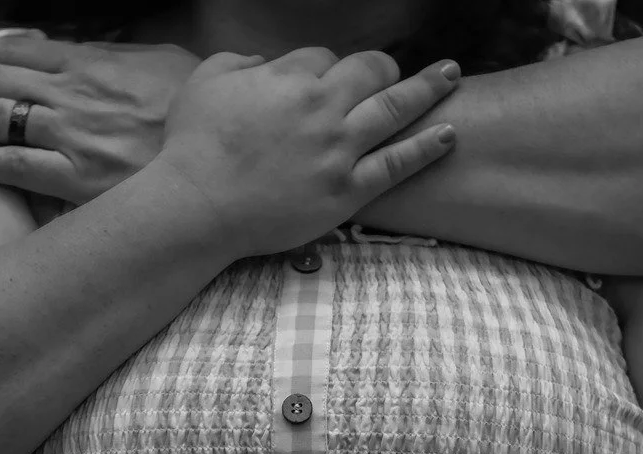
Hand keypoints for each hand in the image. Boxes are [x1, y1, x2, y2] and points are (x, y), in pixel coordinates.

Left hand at [0, 30, 200, 204]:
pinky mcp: (78, 177)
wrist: (224, 158)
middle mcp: (71, 91)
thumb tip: (94, 55)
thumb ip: (119, 59)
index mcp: (88, 62)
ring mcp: (71, 133)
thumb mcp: (161, 65)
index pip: (9, 48)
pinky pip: (10, 165)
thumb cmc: (196, 113)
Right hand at [154, 46, 460, 257]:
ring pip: (393, 109)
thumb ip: (240, 64)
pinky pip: (395, 165)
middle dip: (382, 67)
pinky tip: (448, 133)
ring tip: (449, 77)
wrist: (198, 207)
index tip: (322, 81)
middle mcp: (321, 108)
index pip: (323, 58)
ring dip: (426, 89)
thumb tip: (263, 64)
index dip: (324, 68)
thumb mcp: (206, 82)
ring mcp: (338, 151)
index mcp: (289, 78)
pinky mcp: (345, 192)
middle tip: (391, 71)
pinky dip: (425, 147)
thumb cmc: (193, 147)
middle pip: (370, 71)